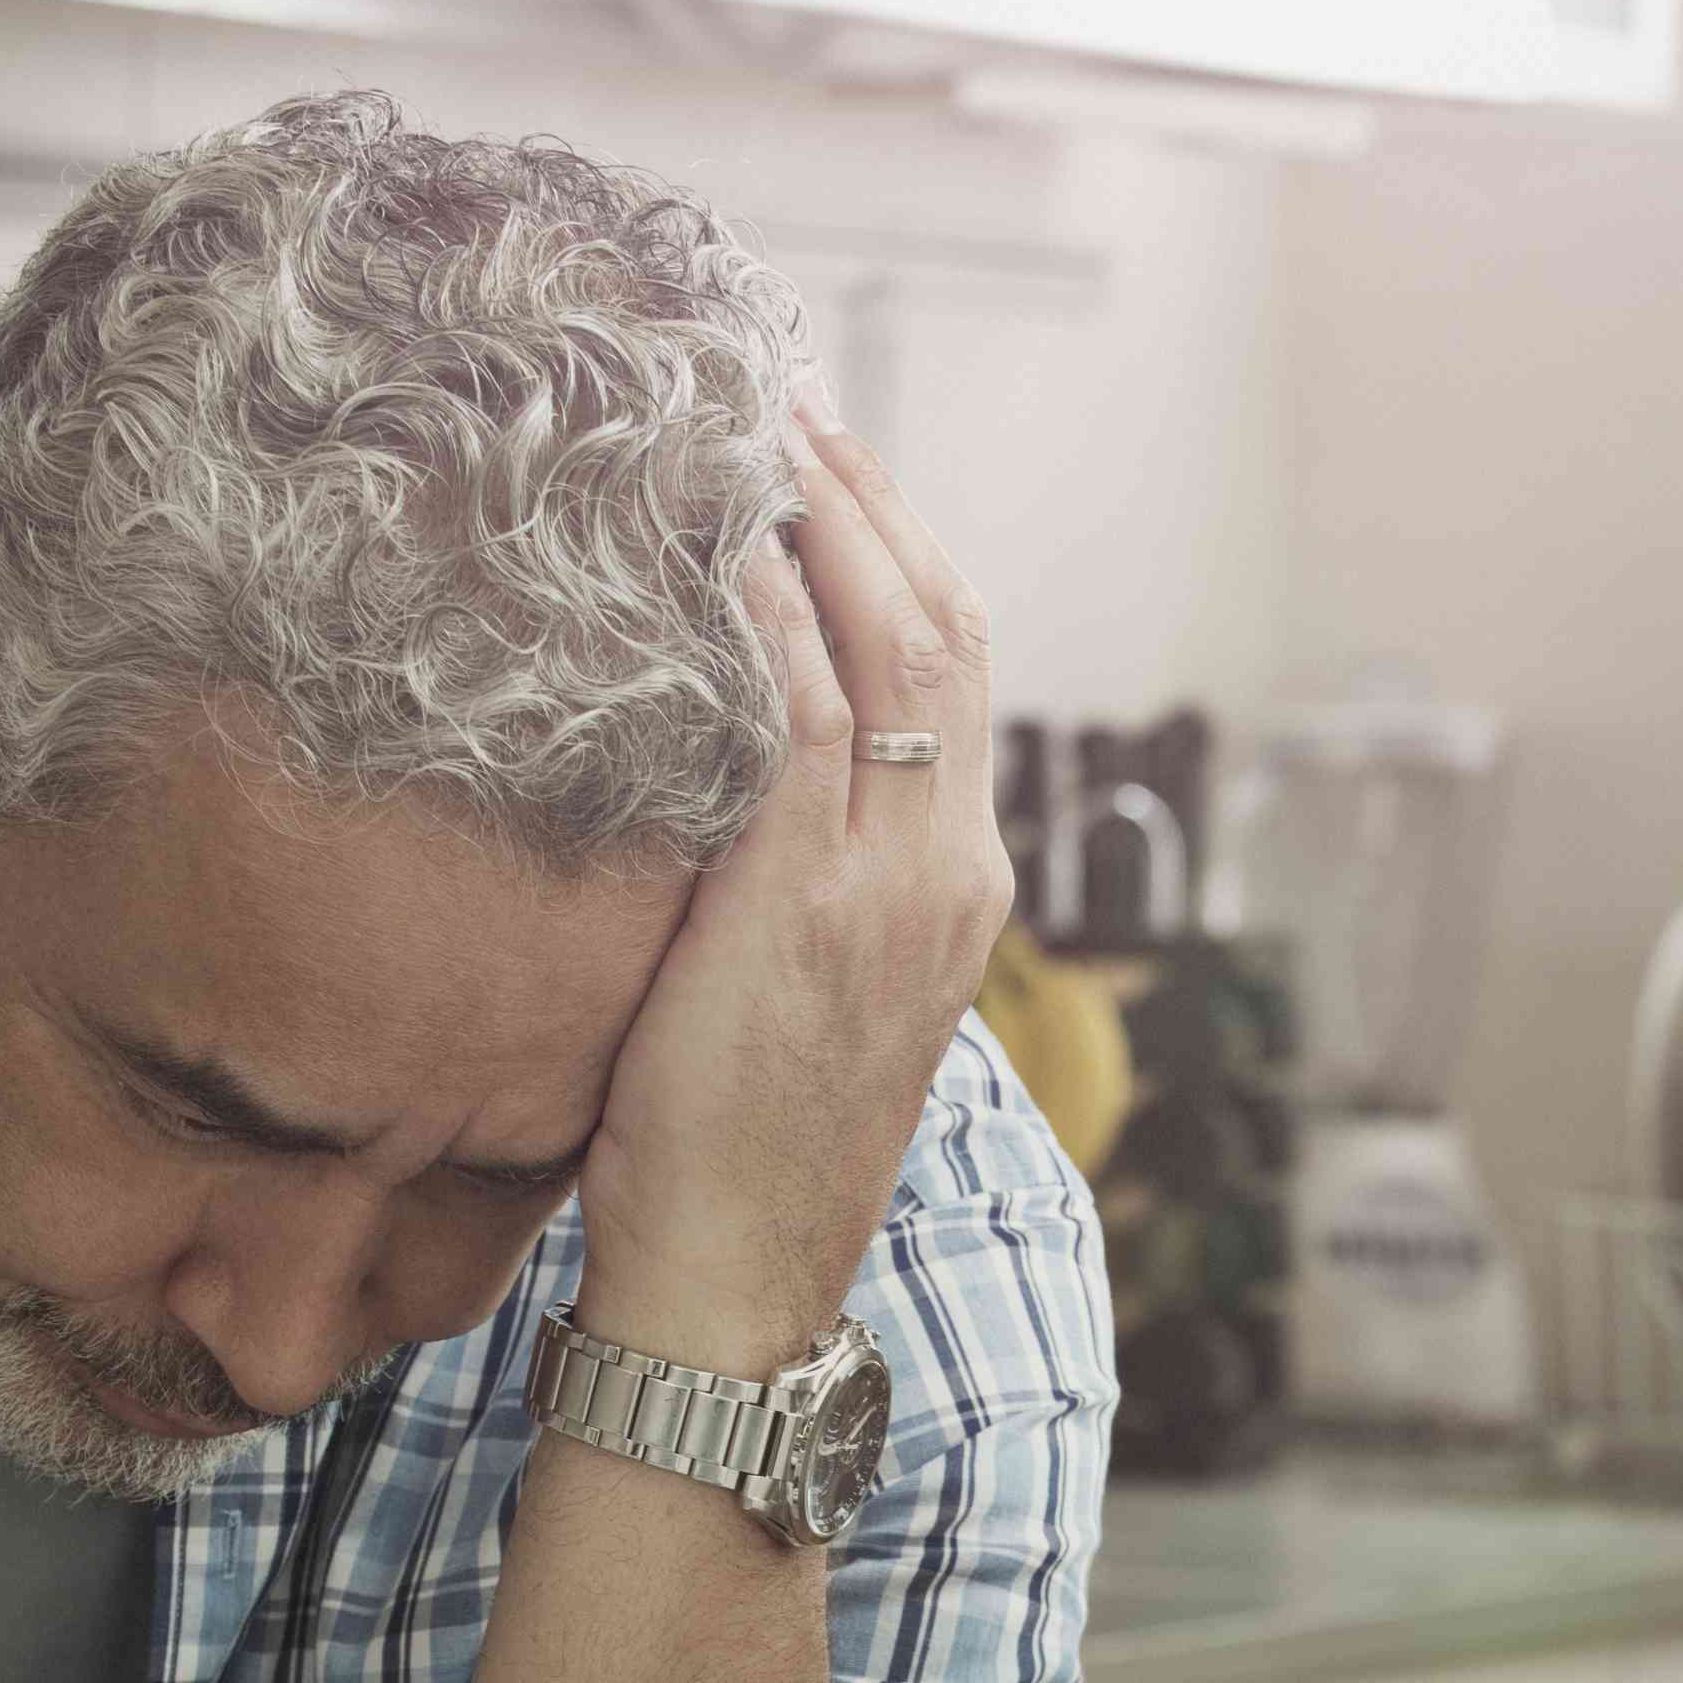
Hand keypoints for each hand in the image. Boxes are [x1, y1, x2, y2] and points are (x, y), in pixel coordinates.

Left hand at [569, 393, 1012, 1377]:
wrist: (738, 1283)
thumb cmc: (743, 1160)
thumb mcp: (806, 1000)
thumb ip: (804, 885)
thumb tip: (728, 782)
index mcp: (958, 891)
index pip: (959, 677)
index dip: (901, 556)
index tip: (831, 468)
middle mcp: (950, 873)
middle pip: (945, 631)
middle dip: (870, 502)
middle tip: (790, 400)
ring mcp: (892, 886)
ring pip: (893, 650)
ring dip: (823, 524)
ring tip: (755, 432)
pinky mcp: (807, 903)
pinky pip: (805, 720)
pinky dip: (771, 618)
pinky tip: (723, 548)